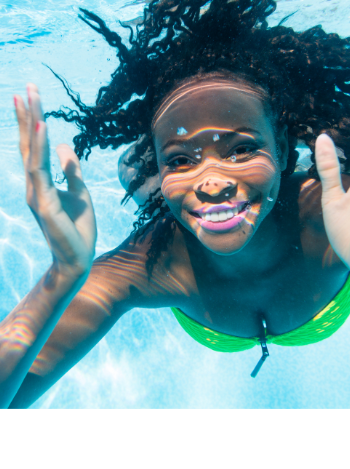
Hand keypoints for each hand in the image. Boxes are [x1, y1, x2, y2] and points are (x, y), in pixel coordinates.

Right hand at [14, 84, 96, 279]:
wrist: (78, 258)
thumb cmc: (77, 227)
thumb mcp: (80, 192)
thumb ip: (71, 170)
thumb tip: (65, 145)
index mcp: (41, 183)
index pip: (34, 147)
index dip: (31, 122)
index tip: (29, 97)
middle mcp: (33, 185)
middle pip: (29, 144)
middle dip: (28, 115)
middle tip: (27, 87)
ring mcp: (36, 194)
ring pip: (31, 152)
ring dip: (32, 124)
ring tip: (31, 98)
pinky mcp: (44, 203)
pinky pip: (41, 171)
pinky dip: (42, 148)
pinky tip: (45, 128)